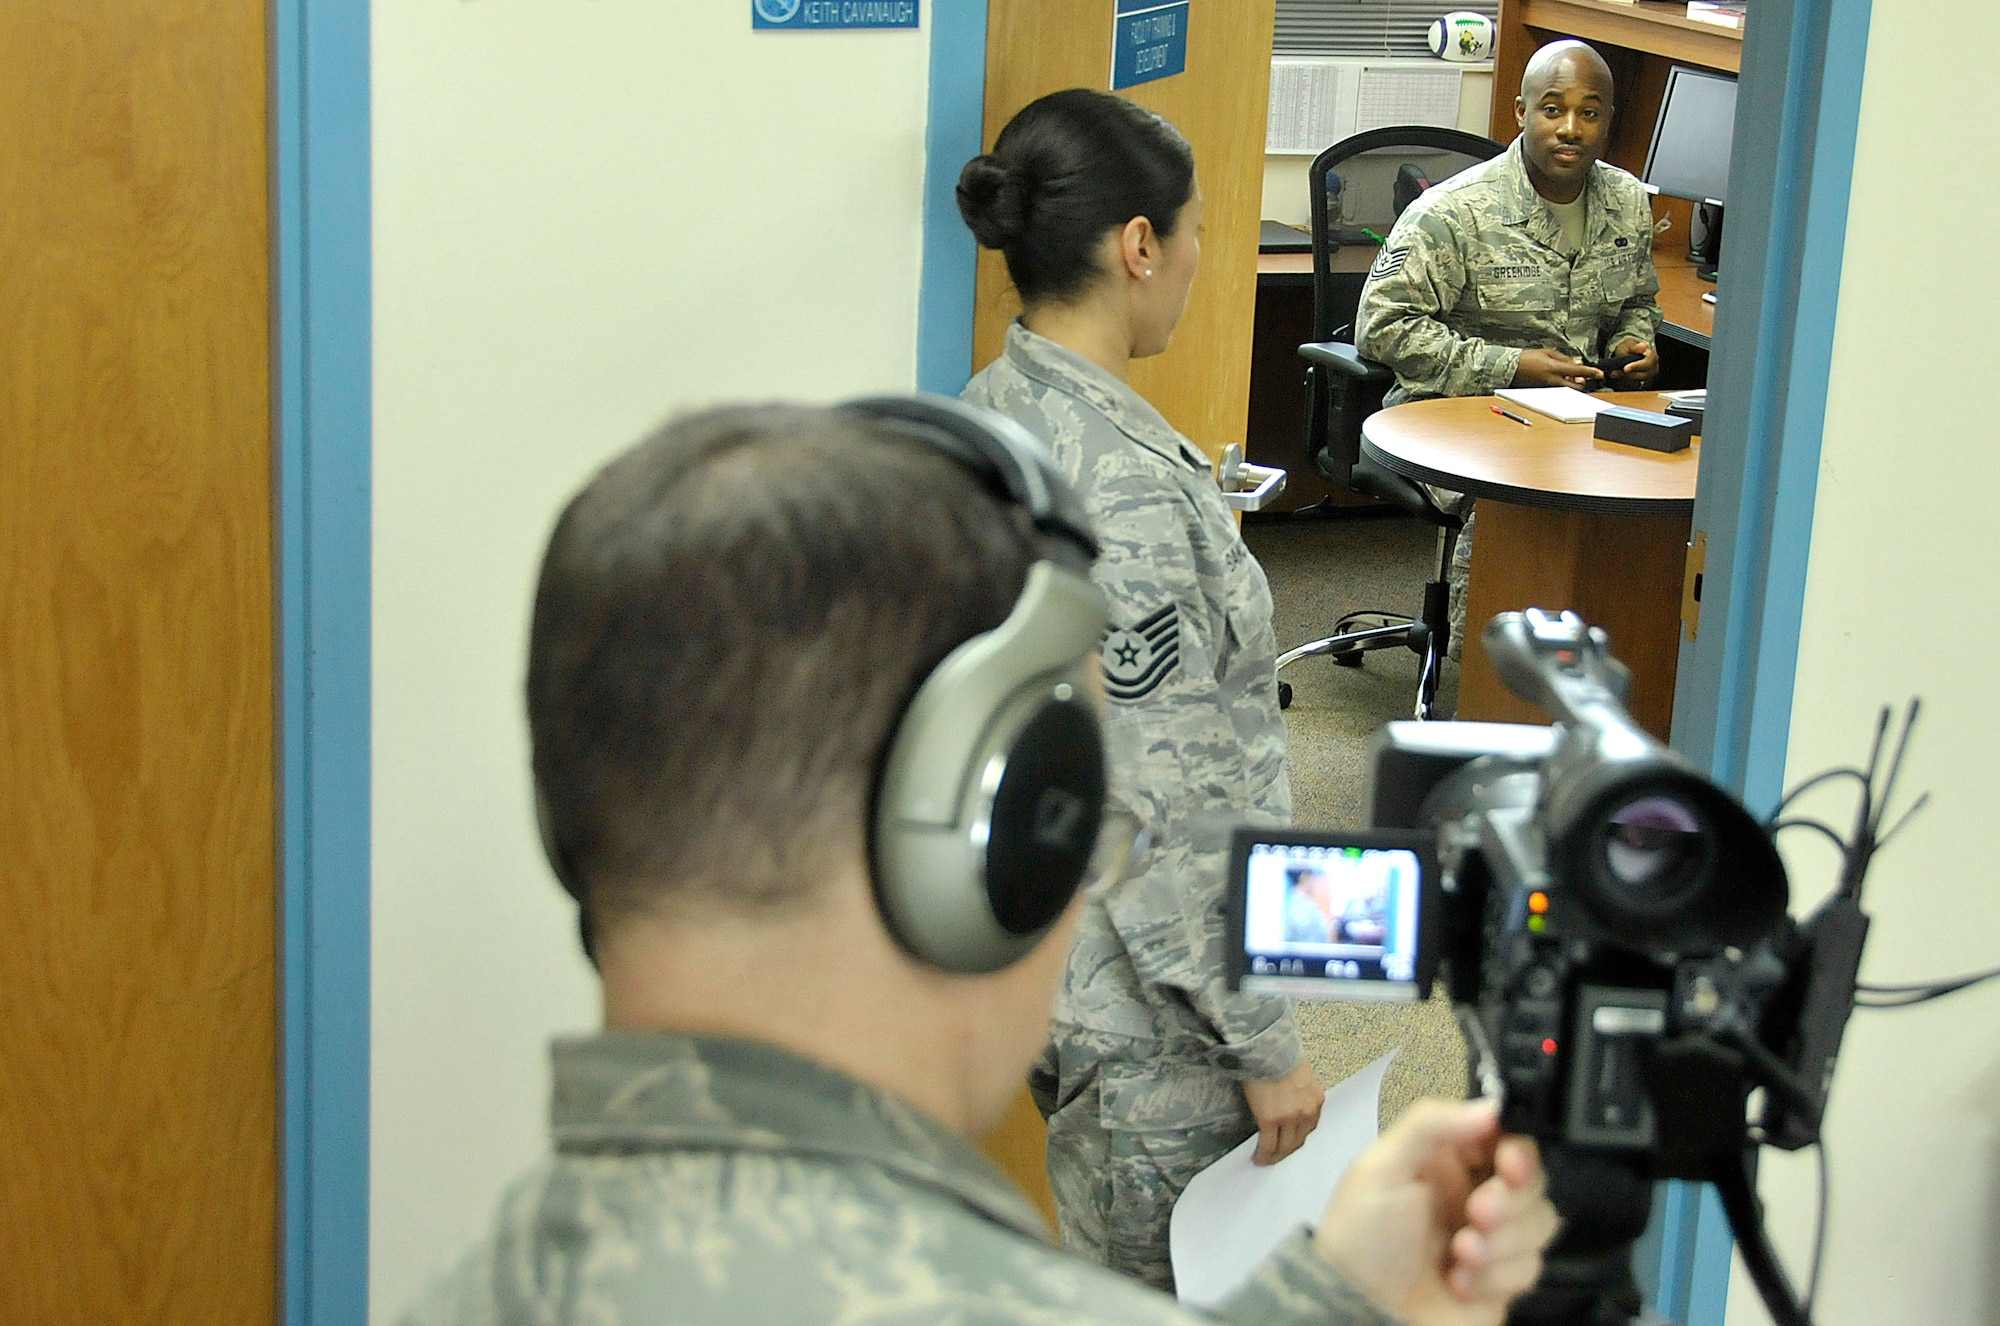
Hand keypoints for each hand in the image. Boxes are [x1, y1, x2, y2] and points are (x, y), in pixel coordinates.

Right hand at [1241, 1061, 1324, 1165]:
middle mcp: (1307, 1112)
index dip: (1298, 1138)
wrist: (1266, 1048)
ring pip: (1284, 1146)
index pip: (1310, 1127)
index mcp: (1316, 1099)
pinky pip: (1268, 1144)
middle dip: (1287, 1151)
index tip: (1290, 1143)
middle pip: (1299, 1140)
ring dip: (1276, 1156)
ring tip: (1266, 1159)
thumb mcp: (1300, 1073)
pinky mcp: (1271, 1120)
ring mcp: (1290, 1118)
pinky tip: (1258, 1158)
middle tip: (1277, 1156)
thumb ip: (1299, 1091)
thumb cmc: (1279, 1053)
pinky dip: (1264, 1155)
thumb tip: (1288, 1101)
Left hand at [1312, 1100, 1556, 1325]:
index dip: (1516, 1148)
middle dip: (1510, 1199)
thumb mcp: (1380, 1168)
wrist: (1357, 1313)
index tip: (1509, 1164)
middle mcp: (1473, 1193)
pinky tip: (1460, 1284)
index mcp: (1446, 1158)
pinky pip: (1530, 1268)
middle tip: (1477, 1215)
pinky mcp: (1502, 1281)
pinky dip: (1498, 1277)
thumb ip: (1430, 1124)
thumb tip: (1491, 1107)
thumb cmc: (1361, 1237)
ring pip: (1541, 1223)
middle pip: (1532, 1180)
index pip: (1503, 1137)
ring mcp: (1492, 1239)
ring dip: (1504, 1241)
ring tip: (1459, 1255)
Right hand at [1510, 349, 1601, 388]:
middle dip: (1582, 382)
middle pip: (1575, 386)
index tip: (1599, 373)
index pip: (1578, 371)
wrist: (1509, 368)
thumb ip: (1564, 358)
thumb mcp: (1547, 352)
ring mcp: (1548, 389)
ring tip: (1567, 375)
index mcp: (1554, 369)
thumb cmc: (1525, 358)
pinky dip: (1561, 384)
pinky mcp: (1543, 393)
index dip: (1591, 372)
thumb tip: (1576, 363)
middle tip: (1582, 376)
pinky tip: (1557, 378)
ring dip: (1571, 383)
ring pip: (1567, 389)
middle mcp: (1553, 381)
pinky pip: (1558, 390)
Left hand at [1608, 337, 1658, 383]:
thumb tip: (1644, 346)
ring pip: (1638, 381)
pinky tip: (1617, 377)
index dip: (1637, 366)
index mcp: (1653, 357)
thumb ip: (1636, 347)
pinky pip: (1634, 385)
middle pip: (1643, 375)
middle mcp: (1653, 367)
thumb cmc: (1630, 349)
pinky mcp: (1643, 382)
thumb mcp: (1630, 345)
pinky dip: (1624, 382)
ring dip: (1625, 379)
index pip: (1648, 363)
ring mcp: (1649, 376)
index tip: (1625, 369)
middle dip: (1628, 375)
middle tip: (1615, 373)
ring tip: (1614, 374)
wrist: (1628, 354)